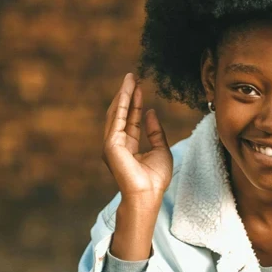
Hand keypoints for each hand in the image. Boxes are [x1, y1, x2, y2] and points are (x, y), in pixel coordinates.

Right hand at [102, 73, 172, 209]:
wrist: (148, 194)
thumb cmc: (155, 179)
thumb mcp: (161, 149)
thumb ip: (155, 131)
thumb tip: (151, 111)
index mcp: (128, 146)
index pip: (131, 120)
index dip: (136, 103)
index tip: (140, 87)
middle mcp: (117, 144)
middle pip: (122, 114)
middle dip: (127, 95)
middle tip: (133, 76)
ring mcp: (112, 144)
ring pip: (117, 113)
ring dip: (124, 95)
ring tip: (130, 78)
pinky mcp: (111, 145)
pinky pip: (117, 119)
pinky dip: (122, 104)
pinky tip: (127, 92)